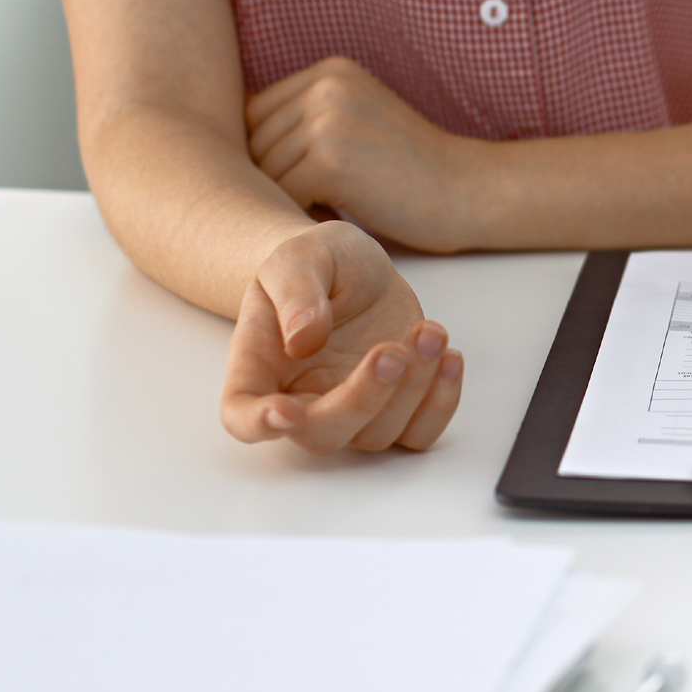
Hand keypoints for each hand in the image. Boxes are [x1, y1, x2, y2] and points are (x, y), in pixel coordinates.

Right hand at [220, 221, 464, 452]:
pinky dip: (442, 402)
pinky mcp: (396, 409)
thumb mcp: (300, 257)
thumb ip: (296, 293)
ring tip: (429, 332)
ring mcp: (353, 411)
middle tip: (392, 352)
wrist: (357, 270)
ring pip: (378, 433)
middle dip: (363, 399)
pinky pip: (420, 432)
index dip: (258, 424)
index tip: (284, 412)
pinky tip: (449, 356)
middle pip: (323, 434)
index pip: (242, 415)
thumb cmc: (317, 264)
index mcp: (261, 368)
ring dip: (413, 388)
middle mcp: (303, 400)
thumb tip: (301, 339)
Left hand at [245, 57, 481, 252]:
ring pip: (266, 171)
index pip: (257, 112)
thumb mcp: (360, 121)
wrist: (469, 191)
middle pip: (255, 141)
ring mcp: (327, 121)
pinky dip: (303, 214)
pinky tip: (337, 219)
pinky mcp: (331, 160)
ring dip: (289, 200)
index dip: (271, 153)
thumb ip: (308, 118)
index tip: (306, 179)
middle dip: (276, 178)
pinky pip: (283, 195)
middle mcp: (326, 87)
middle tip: (319, 201)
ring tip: (330, 210)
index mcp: (330, 72)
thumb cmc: (414, 171)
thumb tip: (240, 146)